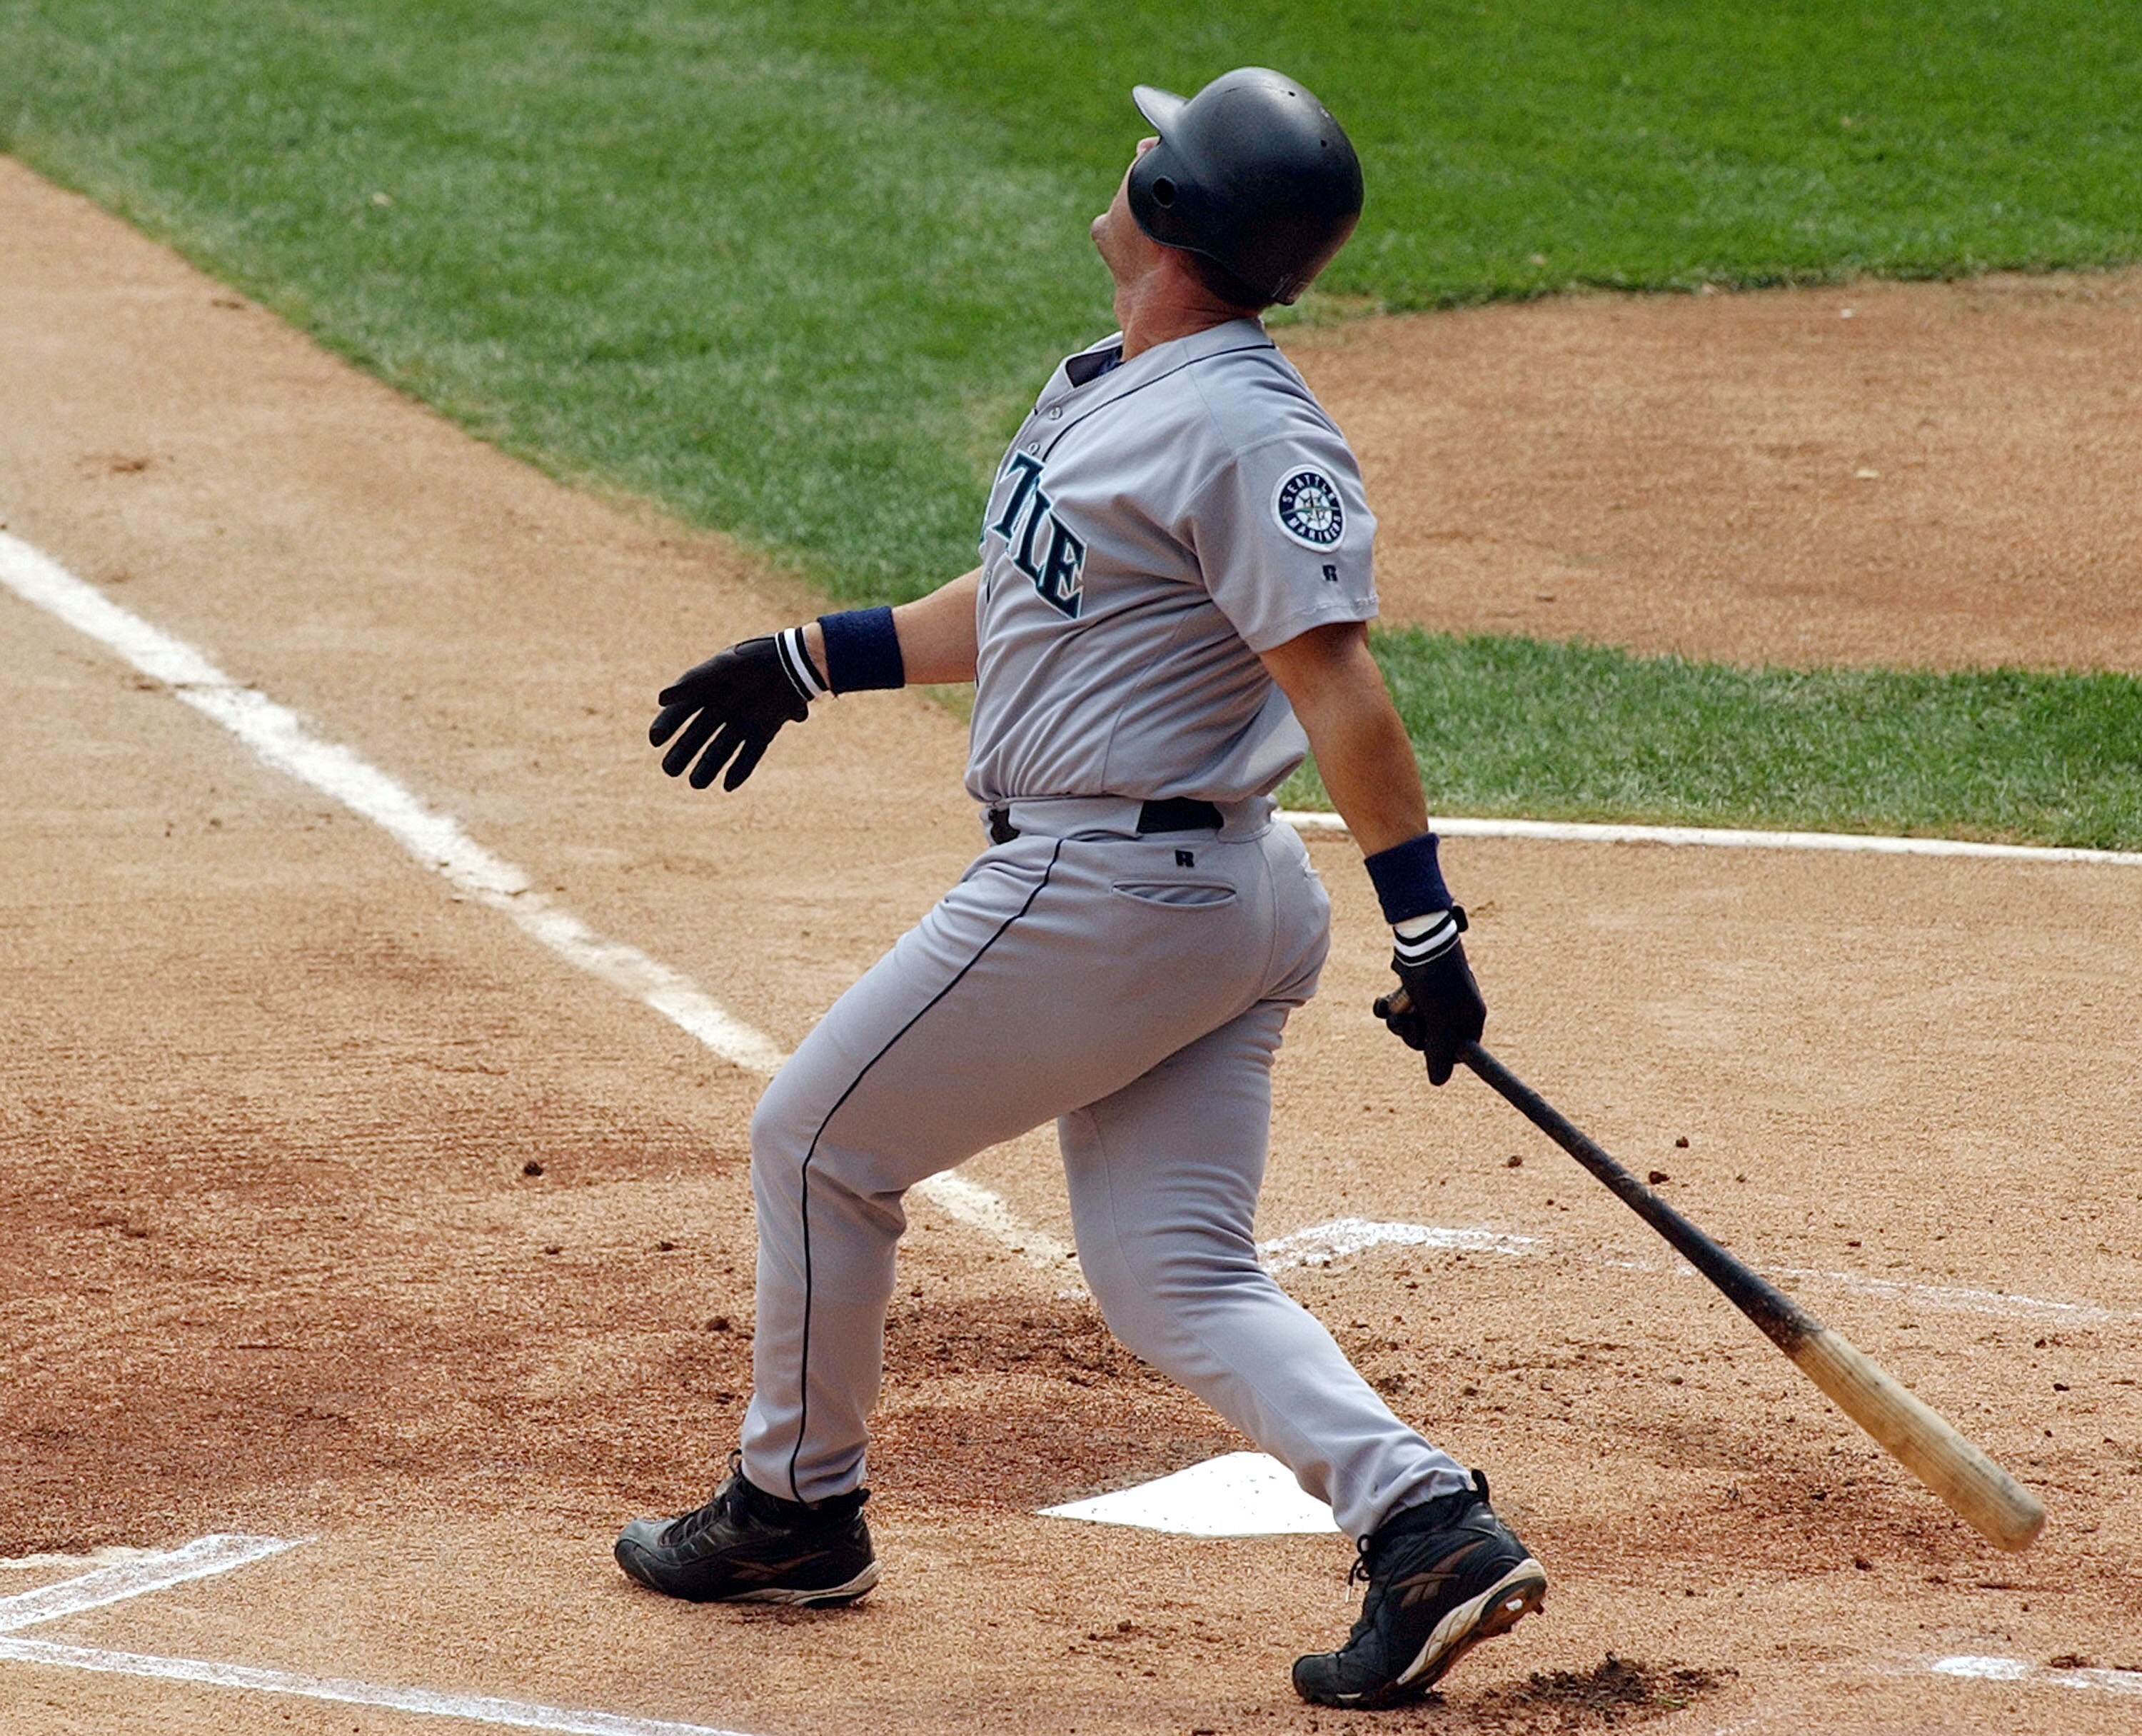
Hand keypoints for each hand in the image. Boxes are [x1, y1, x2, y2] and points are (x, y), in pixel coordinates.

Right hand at [650, 636, 810, 790]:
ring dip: (708, 767)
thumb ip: (694, 681)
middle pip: (698, 735)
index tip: (655, 740)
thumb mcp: (724, 666)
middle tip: (669, 770)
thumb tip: (660, 698)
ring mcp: (744, 722)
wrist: (796, 661)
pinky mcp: (765, 732)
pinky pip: (750, 756)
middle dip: (684, 752)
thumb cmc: (757, 658)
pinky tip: (728, 785)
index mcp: (710, 689)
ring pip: (721, 749)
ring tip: (696, 784)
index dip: (667, 725)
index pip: (682, 711)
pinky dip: (740, 771)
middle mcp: (724, 708)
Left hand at [1372, 907, 1484, 1086]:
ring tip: (1396, 1010)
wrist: (1420, 938)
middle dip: (1412, 1035)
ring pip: (1413, 1025)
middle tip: (1406, 1023)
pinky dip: (1390, 1007)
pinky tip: (1383, 1001)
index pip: (1458, 1053)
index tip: (1426, 1045)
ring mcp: (1435, 999)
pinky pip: (1402, 1008)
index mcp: (1470, 1019)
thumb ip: (1439, 1052)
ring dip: (1398, 1021)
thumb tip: (1438, 1082)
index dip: (1439, 1055)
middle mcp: (1455, 1010)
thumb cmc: (1437, 980)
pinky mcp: (1416, 988)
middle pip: (1431, 1041)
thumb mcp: (1440, 1021)